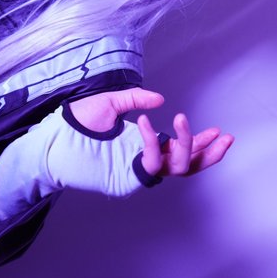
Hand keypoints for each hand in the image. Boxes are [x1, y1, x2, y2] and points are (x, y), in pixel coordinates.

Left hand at [70, 88, 233, 178]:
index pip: (179, 149)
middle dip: (208, 153)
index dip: (201, 143)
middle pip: (186, 164)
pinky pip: (148, 164)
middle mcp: (144, 159)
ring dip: (185, 146)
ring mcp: (135, 170)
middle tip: (223, 137)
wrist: (53, 139)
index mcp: (143, 144)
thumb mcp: (110, 103)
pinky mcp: (125, 178)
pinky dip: (150, 142)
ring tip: (181, 121)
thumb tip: (160, 100)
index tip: (219, 132)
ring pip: (174, 168)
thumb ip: (135, 99)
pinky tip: (144, 122)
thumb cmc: (77, 122)